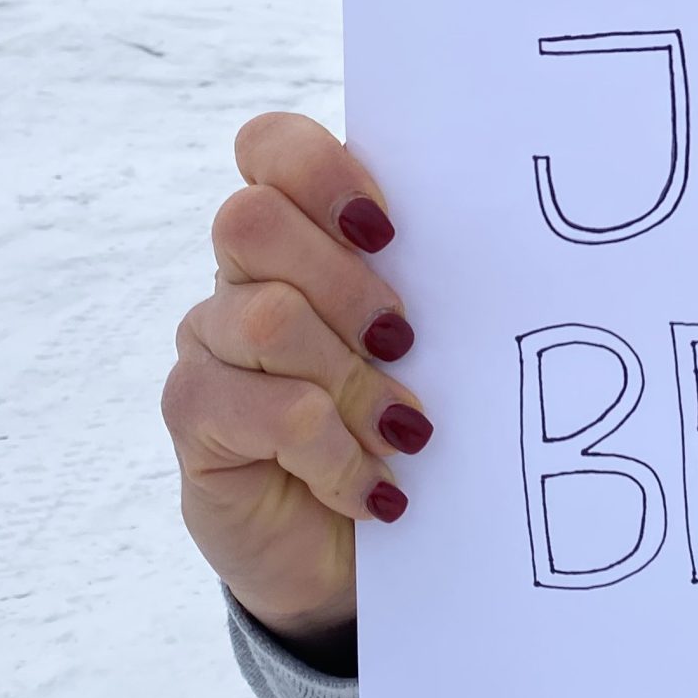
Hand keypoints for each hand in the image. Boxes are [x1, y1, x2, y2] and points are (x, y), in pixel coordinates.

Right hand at [161, 113, 430, 642]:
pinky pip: (263, 409)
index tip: (389, 231)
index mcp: (303, 231)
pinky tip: (372, 489)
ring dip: (353, 382)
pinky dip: (334, 453)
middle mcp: (243, 274)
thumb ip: (433, 285)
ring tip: (406, 434)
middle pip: (253, 222)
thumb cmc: (404, 425)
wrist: (355, 551)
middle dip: (347, 286)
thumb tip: (503, 245)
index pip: (272, 146)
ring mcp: (209, 341)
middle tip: (405, 343)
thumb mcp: (431, 347)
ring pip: (266, 316)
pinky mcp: (194, 416)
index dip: (322, 172)